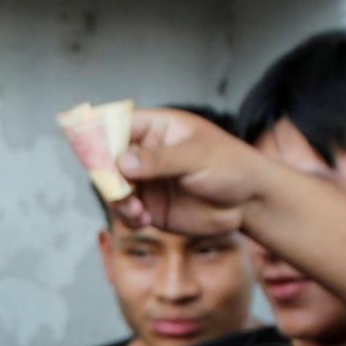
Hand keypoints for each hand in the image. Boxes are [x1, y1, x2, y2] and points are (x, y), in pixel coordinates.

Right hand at [113, 107, 274, 237]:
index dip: (100, 138)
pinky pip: (125, 212)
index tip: (95, 156)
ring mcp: (147, 181)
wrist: (249, 202)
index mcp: (158, 129)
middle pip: (108, 160)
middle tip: (118, 192)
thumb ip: (159, 159)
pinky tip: (145, 219)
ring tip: (137, 210)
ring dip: (118, 201)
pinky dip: (128, 217)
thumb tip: (122, 161)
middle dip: (109, 178)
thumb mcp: (197, 156)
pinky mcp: (150, 206)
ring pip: (113, 189)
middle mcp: (147, 153)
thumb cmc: (232, 166)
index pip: (118, 126)